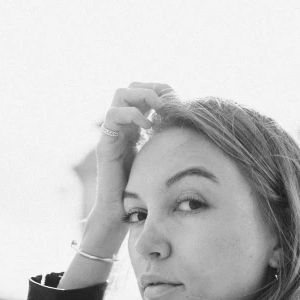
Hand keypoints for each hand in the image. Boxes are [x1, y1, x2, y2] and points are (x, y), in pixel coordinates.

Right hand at [92, 81, 172, 224]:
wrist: (121, 211)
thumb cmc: (143, 190)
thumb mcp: (162, 160)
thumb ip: (170, 144)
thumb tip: (194, 133)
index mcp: (135, 127)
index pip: (143, 93)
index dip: (159, 90)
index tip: (177, 100)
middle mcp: (122, 126)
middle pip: (131, 87)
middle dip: (151, 88)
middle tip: (167, 101)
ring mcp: (112, 133)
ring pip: (120, 94)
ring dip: (142, 95)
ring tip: (158, 108)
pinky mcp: (105, 144)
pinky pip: (112, 116)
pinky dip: (131, 114)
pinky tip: (147, 125)